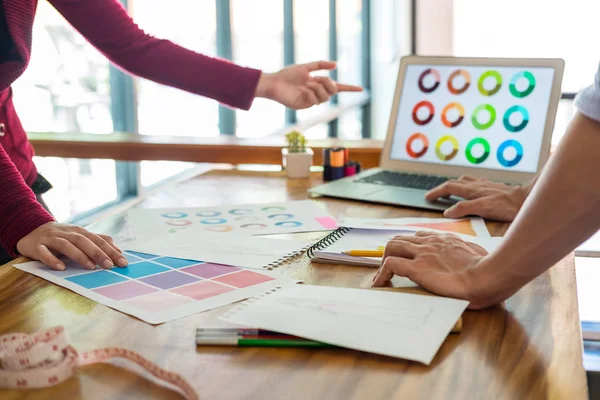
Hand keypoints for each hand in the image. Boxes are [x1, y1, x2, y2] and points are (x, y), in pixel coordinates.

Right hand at [16, 222, 127, 270]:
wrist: (30, 230)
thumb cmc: (61, 237)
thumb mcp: (79, 236)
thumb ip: (97, 241)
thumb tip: (118, 250)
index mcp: (79, 231)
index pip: (98, 240)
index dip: (111, 250)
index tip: (123, 262)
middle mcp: (66, 233)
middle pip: (83, 241)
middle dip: (98, 253)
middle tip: (109, 265)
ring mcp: (51, 238)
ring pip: (66, 245)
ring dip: (79, 256)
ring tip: (91, 267)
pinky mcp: (36, 246)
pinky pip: (44, 253)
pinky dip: (52, 259)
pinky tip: (61, 267)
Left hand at [255, 60, 362, 108]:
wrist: (274, 83)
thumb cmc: (287, 75)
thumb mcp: (306, 67)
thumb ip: (320, 65)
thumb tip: (336, 65)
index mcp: (318, 84)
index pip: (337, 87)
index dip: (349, 88)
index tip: (361, 89)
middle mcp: (316, 93)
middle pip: (333, 91)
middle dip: (328, 83)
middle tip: (318, 78)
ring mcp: (311, 101)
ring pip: (324, 97)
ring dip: (317, 88)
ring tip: (306, 84)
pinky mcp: (304, 106)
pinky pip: (313, 99)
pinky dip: (308, 92)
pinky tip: (300, 90)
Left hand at [372, 231, 493, 308]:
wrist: (489, 276)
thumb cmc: (489, 269)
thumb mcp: (479, 253)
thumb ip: (471, 251)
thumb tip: (475, 255)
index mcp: (445, 239)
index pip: (418, 237)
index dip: (408, 247)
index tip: (406, 258)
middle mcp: (430, 242)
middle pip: (400, 239)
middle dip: (391, 252)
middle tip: (390, 269)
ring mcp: (422, 253)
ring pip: (391, 247)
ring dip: (383, 262)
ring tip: (383, 278)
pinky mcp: (417, 268)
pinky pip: (390, 265)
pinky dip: (381, 274)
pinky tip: (380, 285)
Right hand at [426, 176, 528, 221]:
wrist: (528, 199)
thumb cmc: (507, 206)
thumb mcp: (484, 209)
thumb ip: (465, 209)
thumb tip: (448, 211)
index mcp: (472, 190)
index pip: (449, 187)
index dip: (437, 192)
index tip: (427, 198)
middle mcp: (477, 185)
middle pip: (454, 182)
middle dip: (441, 188)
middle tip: (433, 196)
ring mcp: (485, 184)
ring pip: (464, 180)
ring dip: (454, 185)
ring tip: (448, 191)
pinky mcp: (494, 187)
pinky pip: (475, 182)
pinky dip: (466, 185)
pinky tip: (471, 189)